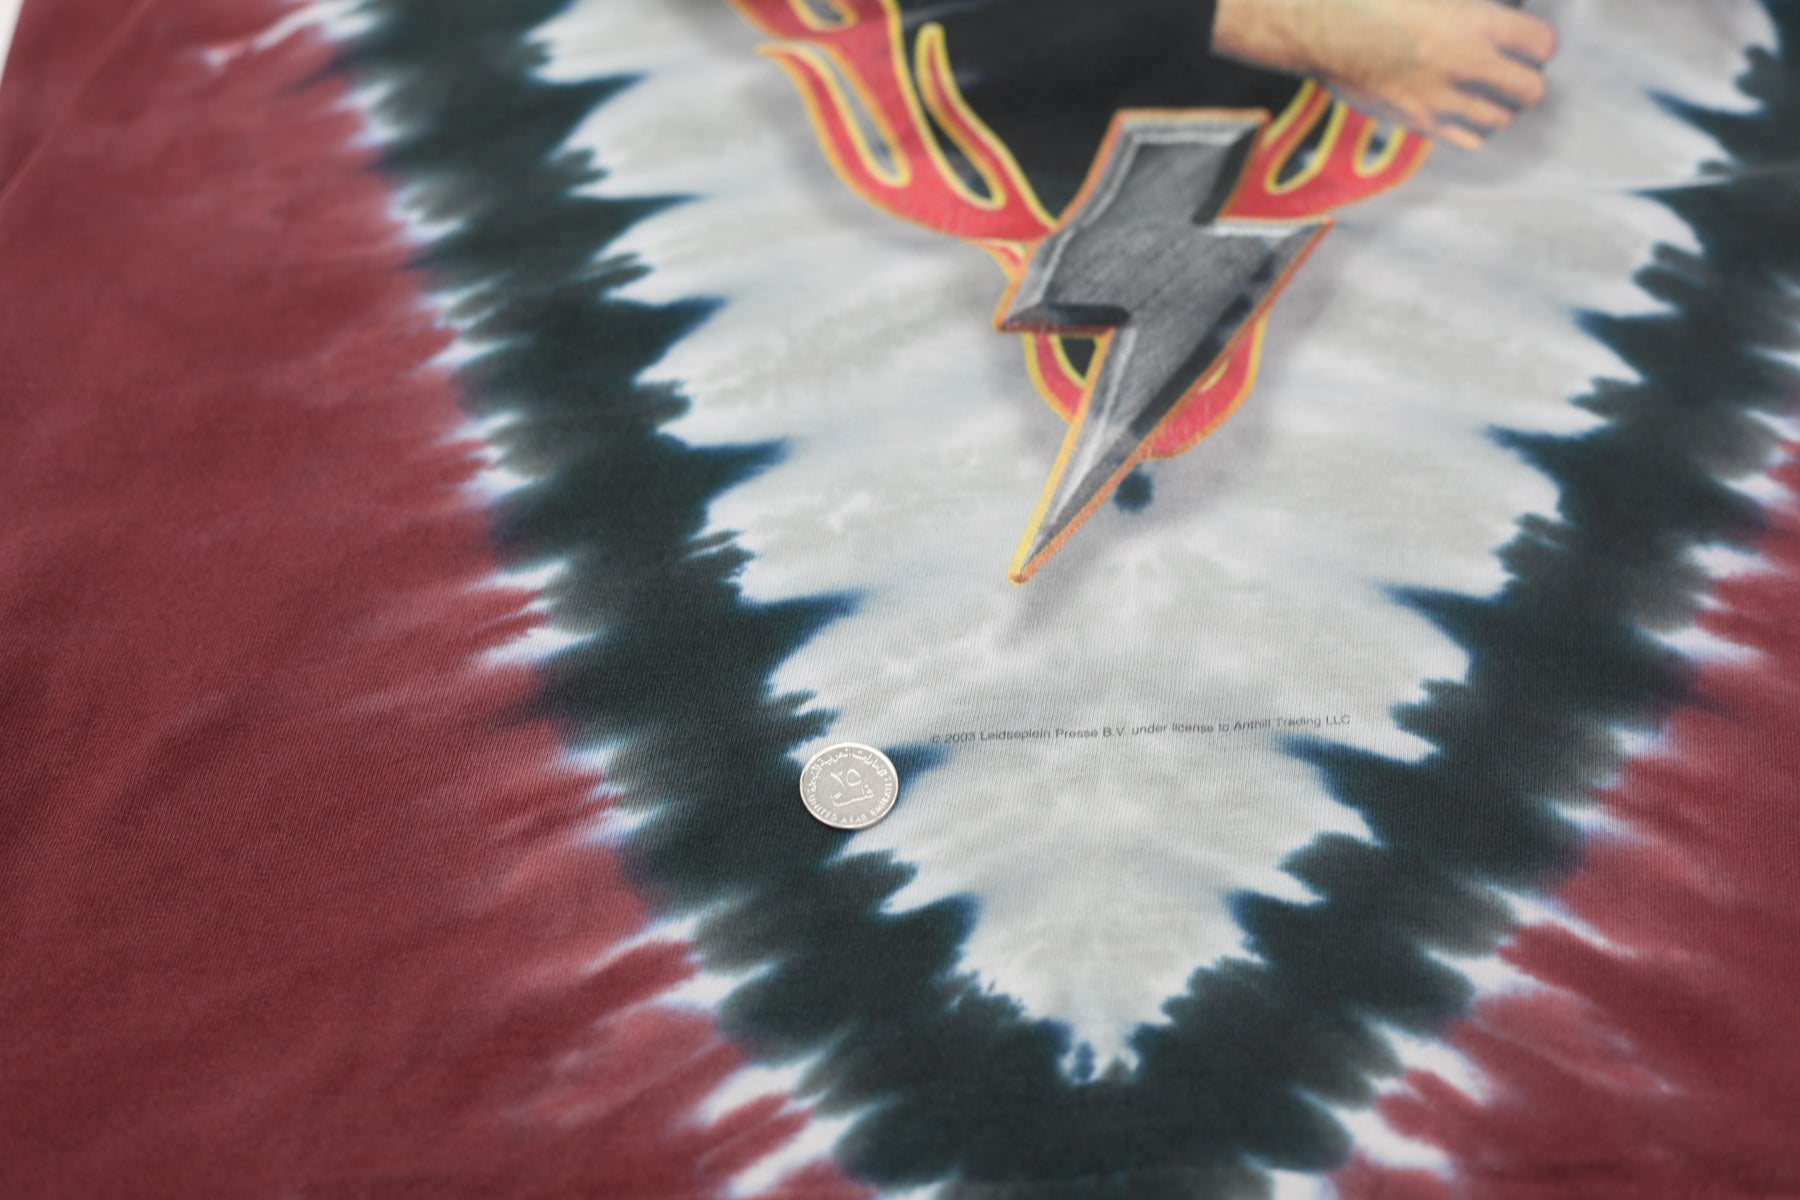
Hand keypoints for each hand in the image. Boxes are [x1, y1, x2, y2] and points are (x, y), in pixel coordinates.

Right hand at [1212, 0, 1557, 150]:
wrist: (1322, 27)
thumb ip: (1472, 2)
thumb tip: (1490, 9)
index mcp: (1480, 24)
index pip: (1543, 44)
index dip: (1539, 41)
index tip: (1527, 39)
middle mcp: (1469, 66)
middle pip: (1531, 90)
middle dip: (1527, 78)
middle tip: (1514, 69)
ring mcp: (1442, 100)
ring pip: (1502, 120)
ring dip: (1500, 105)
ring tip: (1487, 92)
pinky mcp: (1417, 122)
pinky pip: (1467, 141)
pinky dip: (1472, 129)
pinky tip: (1461, 111)